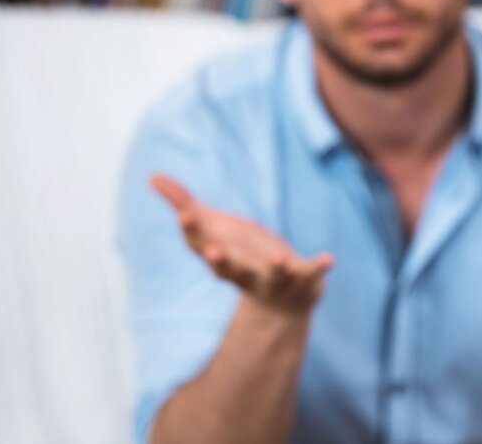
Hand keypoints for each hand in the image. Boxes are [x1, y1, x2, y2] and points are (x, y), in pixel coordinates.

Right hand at [151, 174, 333, 312]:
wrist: (281, 303)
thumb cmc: (240, 256)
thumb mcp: (214, 230)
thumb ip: (184, 204)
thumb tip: (152, 177)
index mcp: (221, 258)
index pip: (200, 245)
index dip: (192, 230)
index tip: (184, 214)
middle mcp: (244, 273)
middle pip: (229, 270)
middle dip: (222, 261)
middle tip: (213, 252)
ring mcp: (274, 280)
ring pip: (273, 276)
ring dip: (275, 268)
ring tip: (279, 258)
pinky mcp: (302, 280)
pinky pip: (311, 275)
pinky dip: (319, 267)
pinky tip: (329, 258)